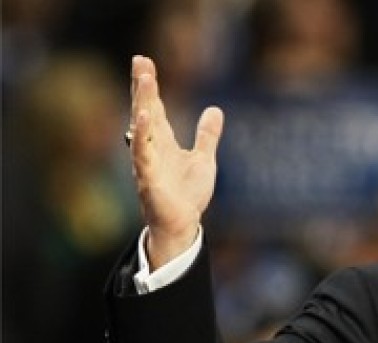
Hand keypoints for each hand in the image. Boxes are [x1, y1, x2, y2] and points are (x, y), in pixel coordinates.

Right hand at [128, 55, 222, 268]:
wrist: (183, 225)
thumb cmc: (188, 194)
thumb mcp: (203, 159)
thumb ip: (207, 136)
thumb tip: (215, 110)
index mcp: (163, 141)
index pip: (155, 107)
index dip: (149, 85)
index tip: (144, 61)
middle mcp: (151, 147)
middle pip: (145, 110)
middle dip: (143, 86)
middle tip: (140, 61)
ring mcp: (147, 161)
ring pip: (141, 127)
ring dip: (143, 103)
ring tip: (145, 79)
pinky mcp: (148, 178)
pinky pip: (142, 154)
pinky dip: (141, 136)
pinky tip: (143, 118)